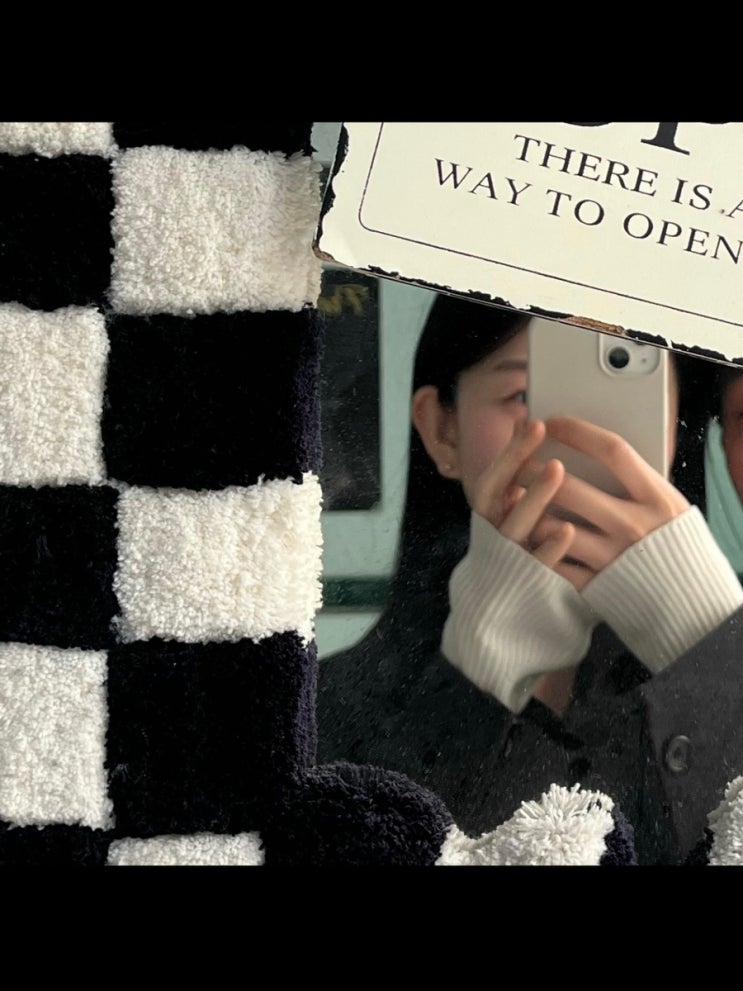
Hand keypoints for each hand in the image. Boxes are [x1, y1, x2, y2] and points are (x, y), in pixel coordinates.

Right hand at [471, 418, 578, 579]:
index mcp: (491, 517)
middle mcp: (494, 535)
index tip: (530, 421)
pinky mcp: (529, 586)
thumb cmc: (522, 560)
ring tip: (558, 468)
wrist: (506, 622)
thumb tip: (531, 430)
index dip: (509, 450)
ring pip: (516, 526)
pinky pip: (537, 564)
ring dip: (535, 496)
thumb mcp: (515, 521)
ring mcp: (510, 559)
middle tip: (538, 429)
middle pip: (494, 493)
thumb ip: (520, 483)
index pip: (492, 477)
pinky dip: (549, 547)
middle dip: (515, 459)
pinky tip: (567, 529)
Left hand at [521, 417, 689, 587]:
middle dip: (534, 470)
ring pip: (552, 528)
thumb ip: (636, 480)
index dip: (578, 432)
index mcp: (658, 498)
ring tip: (511, 496)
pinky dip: (535, 545)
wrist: (691, 601)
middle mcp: (635, 526)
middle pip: (570, 488)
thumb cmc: (674, 543)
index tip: (552, 422)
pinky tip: (522, 531)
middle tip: (517, 460)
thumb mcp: (667, 504)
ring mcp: (613, 557)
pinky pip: (555, 562)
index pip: (613, 451)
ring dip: (527, 510)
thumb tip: (590, 446)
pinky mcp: (597, 584)